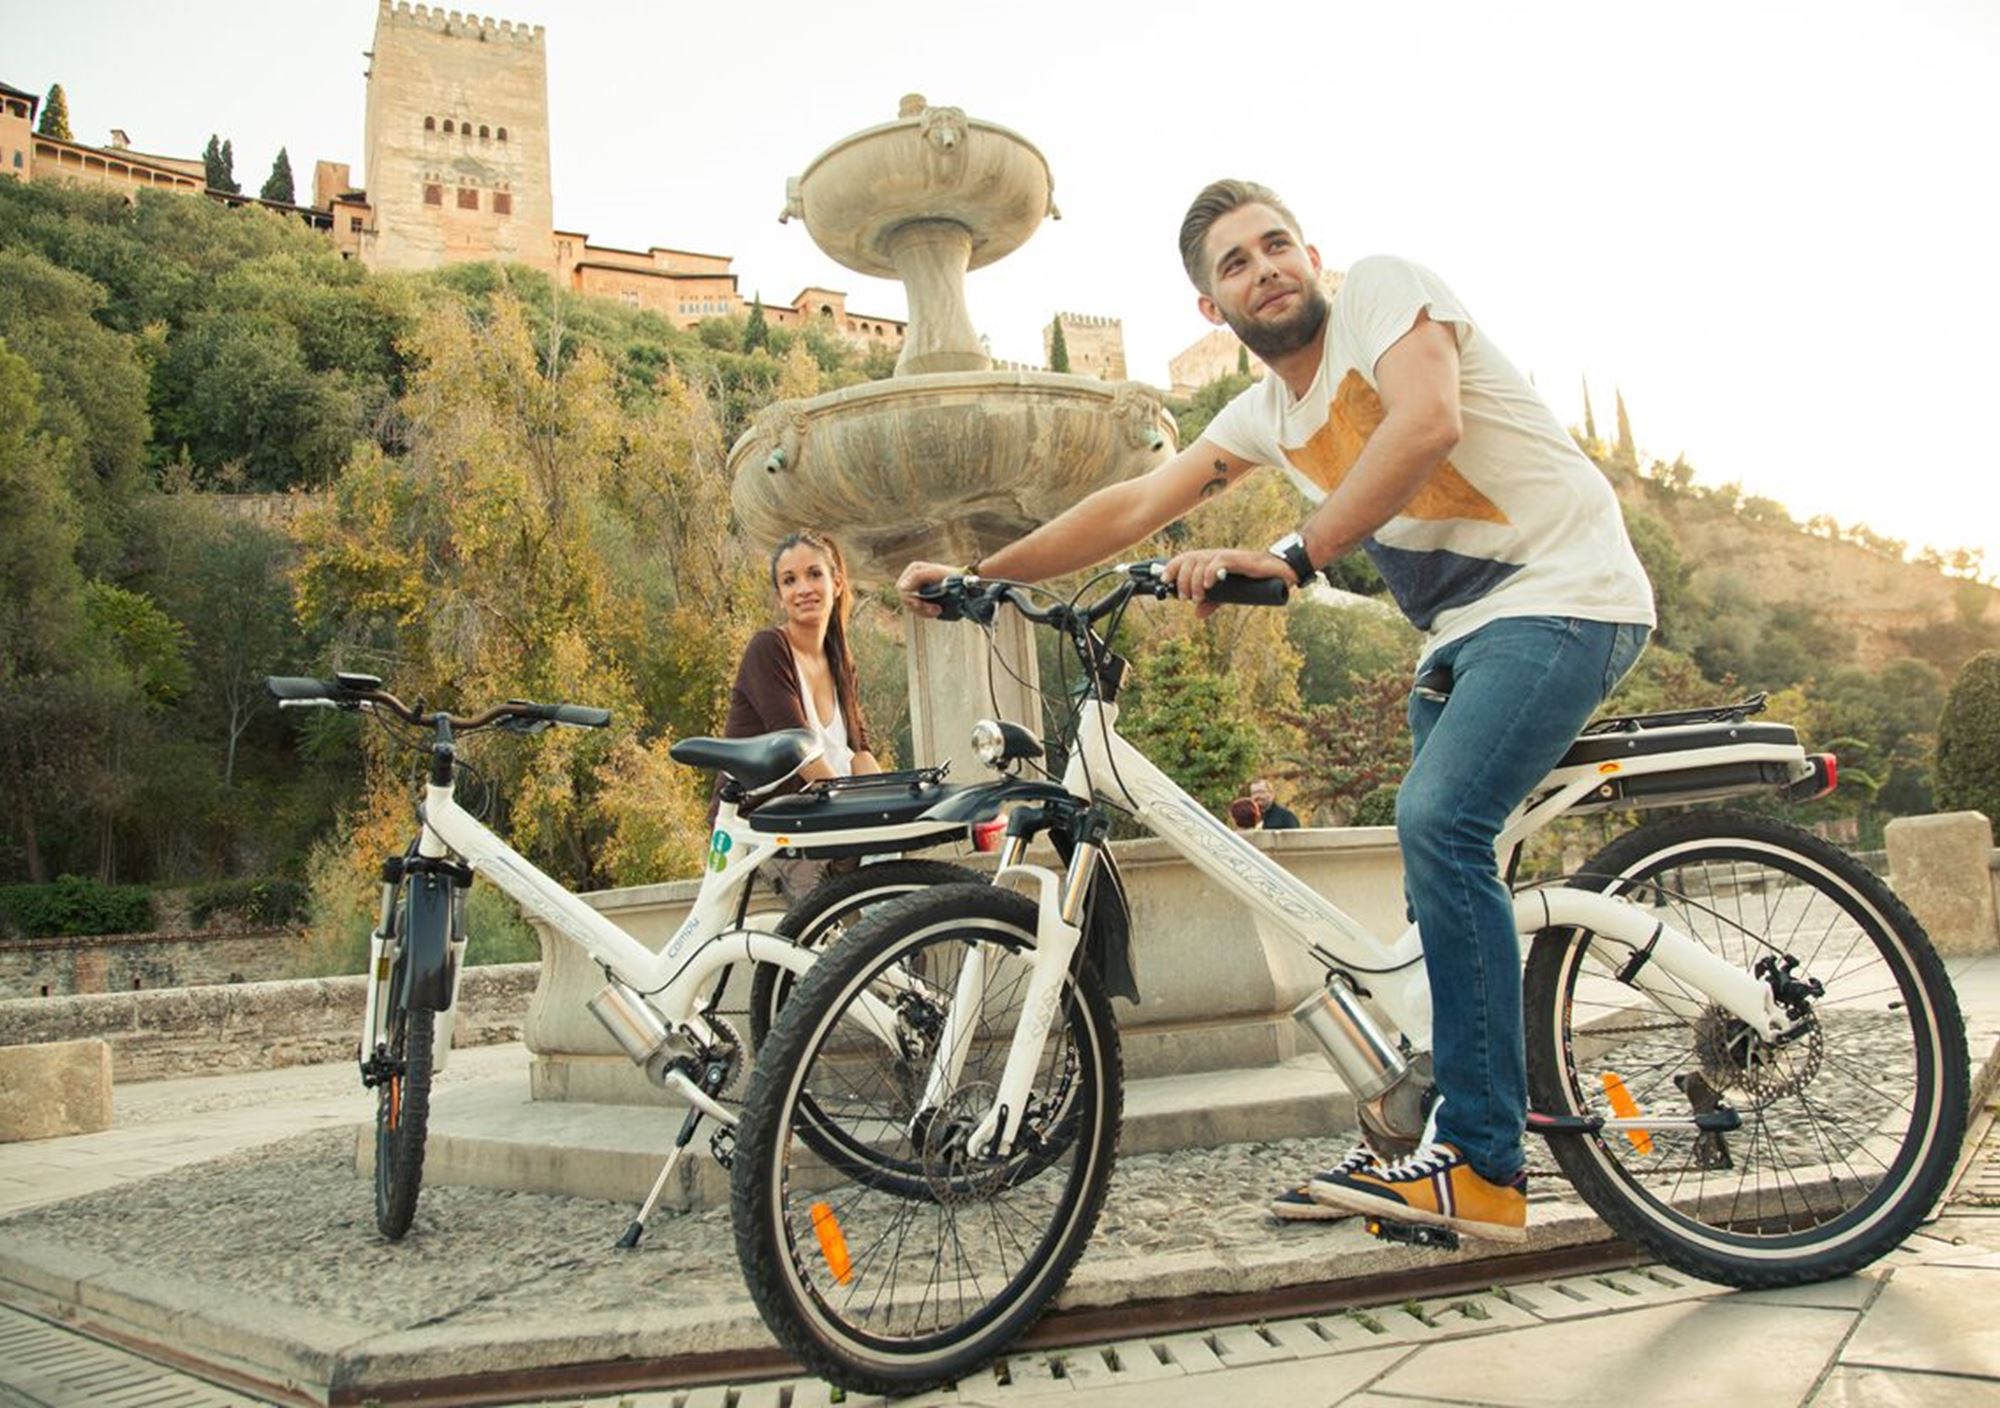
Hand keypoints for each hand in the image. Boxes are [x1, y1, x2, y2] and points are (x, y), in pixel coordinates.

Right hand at [896, 560, 955, 617]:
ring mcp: (917, 590)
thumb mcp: (935, 574)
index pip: (901, 589)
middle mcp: (912, 579)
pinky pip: (918, 610)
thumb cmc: (953, 576)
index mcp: (913, 570)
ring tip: (938, 610)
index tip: (922, 604)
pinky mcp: (922, 599)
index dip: (910, 599)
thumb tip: (902, 588)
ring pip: (911, 607)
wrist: (966, 585)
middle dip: (920, 607)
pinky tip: (938, 610)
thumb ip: (918, 577)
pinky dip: (927, 613)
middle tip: (935, 609)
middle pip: (905, 600)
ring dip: (925, 611)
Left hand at [1162, 547, 1293, 618]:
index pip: (1185, 559)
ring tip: (1197, 597)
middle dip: (1181, 580)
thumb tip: (1197, 614)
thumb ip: (1212, 602)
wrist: (1277, 572)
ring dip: (1193, 581)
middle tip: (1185, 598)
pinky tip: (1209, 585)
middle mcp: (1214, 556)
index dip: (1171, 568)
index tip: (1164, 582)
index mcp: (1209, 561)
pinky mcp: (1237, 559)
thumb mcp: (1228, 594)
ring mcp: (1225, 556)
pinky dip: (1210, 573)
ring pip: (1200, 562)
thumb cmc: (1252, 580)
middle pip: (1188, 560)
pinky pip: (1218, 562)